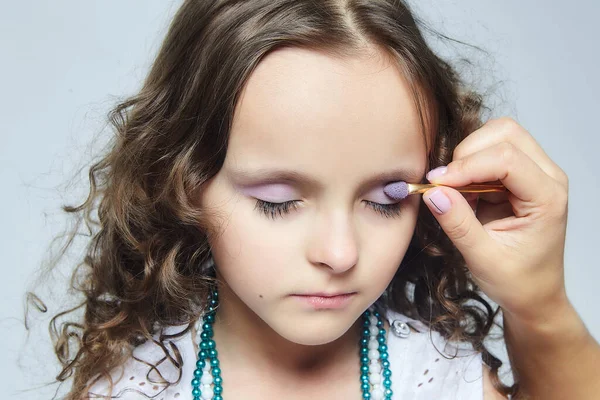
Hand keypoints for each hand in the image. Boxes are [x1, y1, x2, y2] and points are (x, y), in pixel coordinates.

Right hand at [422, 117, 569, 322]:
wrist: (534, 294)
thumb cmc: (517, 281)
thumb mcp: (482, 258)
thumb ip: (458, 224)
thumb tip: (432, 192)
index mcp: (547, 197)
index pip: (507, 159)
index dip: (467, 166)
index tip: (436, 184)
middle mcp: (547, 177)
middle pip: (505, 133)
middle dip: (468, 152)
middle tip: (446, 184)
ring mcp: (534, 172)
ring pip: (497, 134)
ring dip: (468, 156)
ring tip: (457, 189)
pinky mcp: (518, 175)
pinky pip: (489, 152)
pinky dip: (468, 166)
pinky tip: (463, 194)